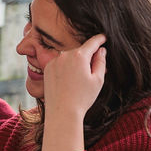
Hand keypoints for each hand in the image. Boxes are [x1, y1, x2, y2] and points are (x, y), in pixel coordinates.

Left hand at [40, 34, 106, 150]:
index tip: (104, 37)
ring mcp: (54, 61)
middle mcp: (65, 54)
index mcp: (79, 55)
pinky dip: (65, 69)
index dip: (100, 39)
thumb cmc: (82, 98)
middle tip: (92, 74)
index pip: (92, 42)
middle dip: (87, 58)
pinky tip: (68, 83)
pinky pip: (60, 64)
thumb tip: (101, 50)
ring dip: (76, 64)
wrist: (62, 113)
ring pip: (70, 58)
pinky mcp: (47, 69)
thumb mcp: (98, 80)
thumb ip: (101, 61)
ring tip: (78, 82)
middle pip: (80, 51)